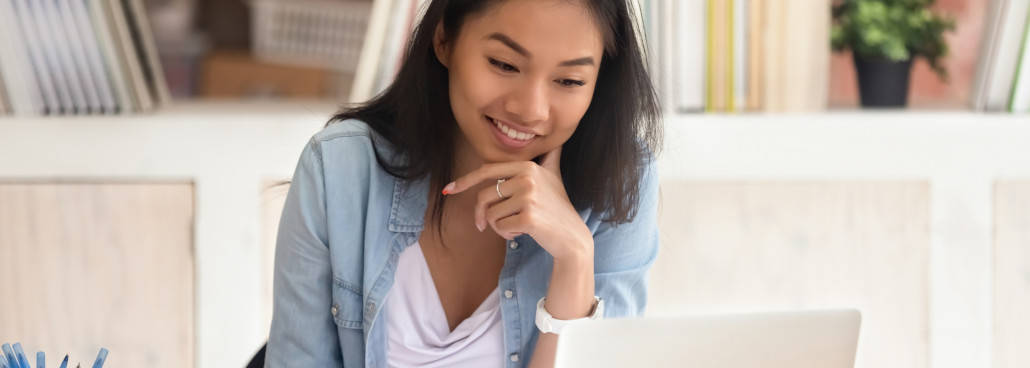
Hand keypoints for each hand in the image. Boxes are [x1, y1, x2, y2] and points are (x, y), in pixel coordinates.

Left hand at [442, 146, 592, 260]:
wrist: (572, 236)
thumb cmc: (558, 207)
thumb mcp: (554, 176)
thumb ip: (549, 157)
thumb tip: (556, 140)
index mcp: (527, 166)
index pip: (487, 171)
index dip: (465, 181)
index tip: (449, 189)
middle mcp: (528, 178)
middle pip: (484, 196)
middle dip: (481, 214)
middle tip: (484, 226)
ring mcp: (529, 197)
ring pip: (490, 214)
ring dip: (497, 226)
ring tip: (517, 225)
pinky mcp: (528, 217)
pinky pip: (499, 227)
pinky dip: (506, 234)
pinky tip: (523, 232)